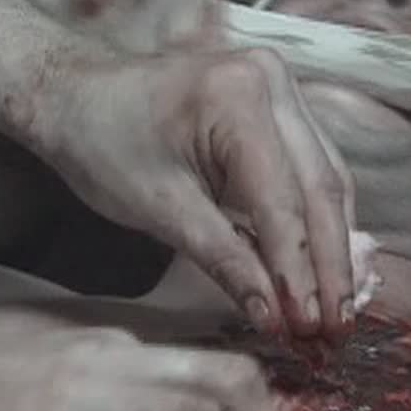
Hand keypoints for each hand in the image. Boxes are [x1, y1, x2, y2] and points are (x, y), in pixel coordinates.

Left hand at [36, 47, 358, 338]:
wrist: (74, 97)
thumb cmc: (103, 145)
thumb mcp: (159, 210)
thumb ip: (224, 261)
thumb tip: (275, 317)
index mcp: (237, 98)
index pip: (283, 199)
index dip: (299, 271)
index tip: (307, 327)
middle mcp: (273, 82)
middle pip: (321, 188)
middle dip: (330, 266)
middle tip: (336, 329)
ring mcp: (281, 89)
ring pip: (328, 180)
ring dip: (333, 248)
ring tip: (334, 311)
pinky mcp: (280, 107)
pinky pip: (314, 170)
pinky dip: (317, 222)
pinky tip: (321, 270)